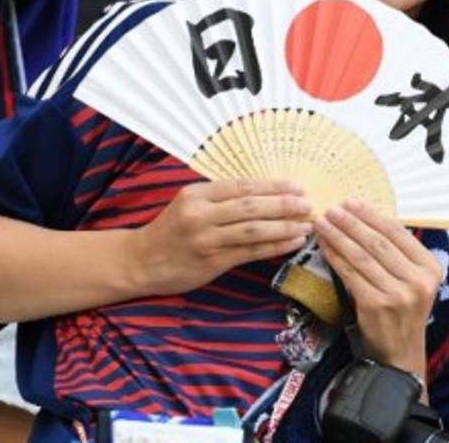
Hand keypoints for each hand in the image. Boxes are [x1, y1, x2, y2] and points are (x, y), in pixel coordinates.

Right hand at [129, 179, 311, 295]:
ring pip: (253, 230)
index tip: (298, 186)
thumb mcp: (190, 204)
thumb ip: (222, 198)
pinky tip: (292, 242)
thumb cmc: (171, 229)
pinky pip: (250, 252)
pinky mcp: (211, 262)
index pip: (243, 186)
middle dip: (284, 204)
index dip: (273, 185)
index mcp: (197, 194)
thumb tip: (268, 193)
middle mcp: (200, 214)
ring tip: (306, 225)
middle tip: (308, 204)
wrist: (140, 261)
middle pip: (251, 206)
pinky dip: (274, 246)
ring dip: (284, 227)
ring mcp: (206, 239)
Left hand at [315, 201, 441, 381]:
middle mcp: (417, 280)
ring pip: (362, 256)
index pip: (398, 233)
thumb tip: (366, 220)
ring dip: (339, 237)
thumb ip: (398, 255)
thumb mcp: (413, 282)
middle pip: (378, 242)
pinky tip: (325, 246)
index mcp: (430, 268)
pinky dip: (336, 258)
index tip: (352, 202)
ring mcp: (397, 293)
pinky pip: (351, 274)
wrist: (400, 355)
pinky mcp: (375, 305)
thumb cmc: (403, 313)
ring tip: (323, 223)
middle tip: (333, 208)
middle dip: (352, 223)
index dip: (373, 215)